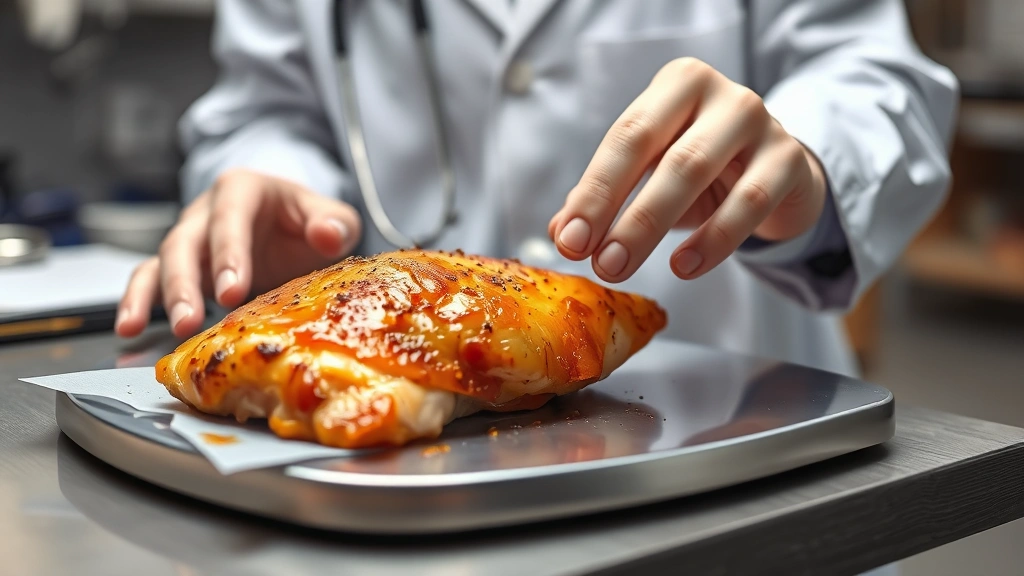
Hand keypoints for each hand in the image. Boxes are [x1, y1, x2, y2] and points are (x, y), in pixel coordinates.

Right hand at [116, 169, 361, 338]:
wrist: (291, 225)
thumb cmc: (308, 220)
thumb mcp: (330, 216)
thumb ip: (333, 222)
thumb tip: (327, 235)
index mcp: (242, 191)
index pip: (231, 218)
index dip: (228, 254)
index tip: (233, 291)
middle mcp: (207, 212)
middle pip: (186, 242)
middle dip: (184, 283)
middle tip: (189, 320)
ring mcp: (190, 239)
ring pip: (162, 262)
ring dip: (158, 296)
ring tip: (146, 328)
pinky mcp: (180, 267)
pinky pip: (149, 279)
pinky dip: (137, 301)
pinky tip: (129, 328)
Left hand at [549, 57, 826, 282]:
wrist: (781, 173)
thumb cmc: (706, 170)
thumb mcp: (653, 174)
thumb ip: (607, 198)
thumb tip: (561, 232)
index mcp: (677, 85)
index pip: (625, 137)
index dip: (594, 192)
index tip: (569, 239)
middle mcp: (720, 94)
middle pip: (661, 154)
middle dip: (621, 213)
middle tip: (596, 262)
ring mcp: (761, 123)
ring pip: (698, 173)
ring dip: (653, 226)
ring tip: (623, 267)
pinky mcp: (790, 160)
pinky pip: (749, 203)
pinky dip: (713, 239)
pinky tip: (684, 266)